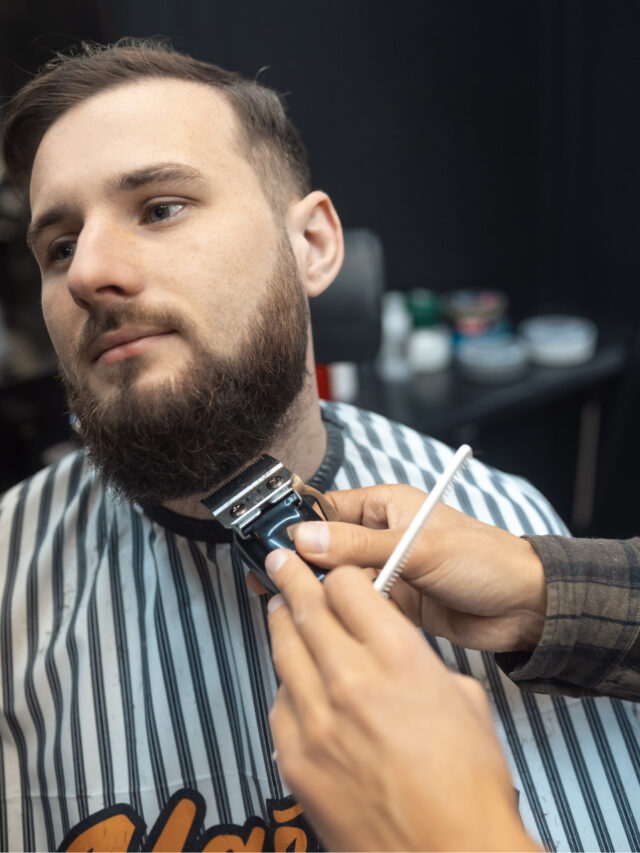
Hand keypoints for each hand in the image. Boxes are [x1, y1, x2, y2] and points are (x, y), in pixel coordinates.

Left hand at [266, 549, 538, 851]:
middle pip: (307, 608)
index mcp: (398, 658)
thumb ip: (418, 662)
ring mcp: (316, 719)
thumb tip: (393, 651)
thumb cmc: (467, 786)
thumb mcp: (464, 699)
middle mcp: (351, 680)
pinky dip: (287, 685)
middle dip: (292, 577)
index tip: (338, 576)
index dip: (342, 576)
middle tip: (281, 561)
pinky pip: (279, 703)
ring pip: (284, 650)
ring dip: (282, 622)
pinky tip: (296, 682)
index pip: (349, 587)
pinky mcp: (295, 758)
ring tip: (279, 608)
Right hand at [290, 484, 546, 651]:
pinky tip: (322, 620)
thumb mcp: (417, 548)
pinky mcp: (394, 602)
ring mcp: (387, 570)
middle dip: (302, 562)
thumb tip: (305, 540)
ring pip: (337, 578)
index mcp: (386, 506)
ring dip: (320, 589)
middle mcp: (381, 535)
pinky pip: (356, 604)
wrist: (524, 607)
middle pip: (326, 546)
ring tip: (289, 600)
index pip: (327, 510)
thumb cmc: (482, 560)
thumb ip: (360, 547)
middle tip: (269, 579)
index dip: (297, 527)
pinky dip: (341, 611)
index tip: (269, 546)